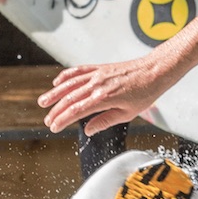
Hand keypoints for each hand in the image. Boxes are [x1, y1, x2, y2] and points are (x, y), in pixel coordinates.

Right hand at [40, 56, 174, 133]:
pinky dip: (66, 76)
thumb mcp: (127, 113)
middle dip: (56, 111)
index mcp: (104, 98)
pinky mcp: (99, 68)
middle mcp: (97, 84)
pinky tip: (57, 82)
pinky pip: (78, 71)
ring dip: (54, 93)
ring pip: (70, 83)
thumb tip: (89, 130)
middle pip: (70, 98)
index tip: (54, 127)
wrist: (154, 71)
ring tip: (43, 102)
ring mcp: (97, 74)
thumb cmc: (144, 92)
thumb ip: (105, 121)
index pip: (77, 111)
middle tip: (47, 121)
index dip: (63, 119)